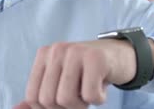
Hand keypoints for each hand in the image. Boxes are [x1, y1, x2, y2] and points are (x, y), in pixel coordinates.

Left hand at [14, 39, 153, 108]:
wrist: (120, 55)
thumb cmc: (87, 73)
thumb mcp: (61, 81)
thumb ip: (40, 96)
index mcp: (43, 56)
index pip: (32, 96)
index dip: (49, 108)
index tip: (64, 101)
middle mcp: (56, 50)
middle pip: (48, 100)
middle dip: (66, 107)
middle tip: (81, 95)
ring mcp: (75, 52)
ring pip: (66, 99)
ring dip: (82, 104)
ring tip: (90, 90)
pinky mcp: (95, 58)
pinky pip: (90, 95)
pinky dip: (99, 99)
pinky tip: (102, 85)